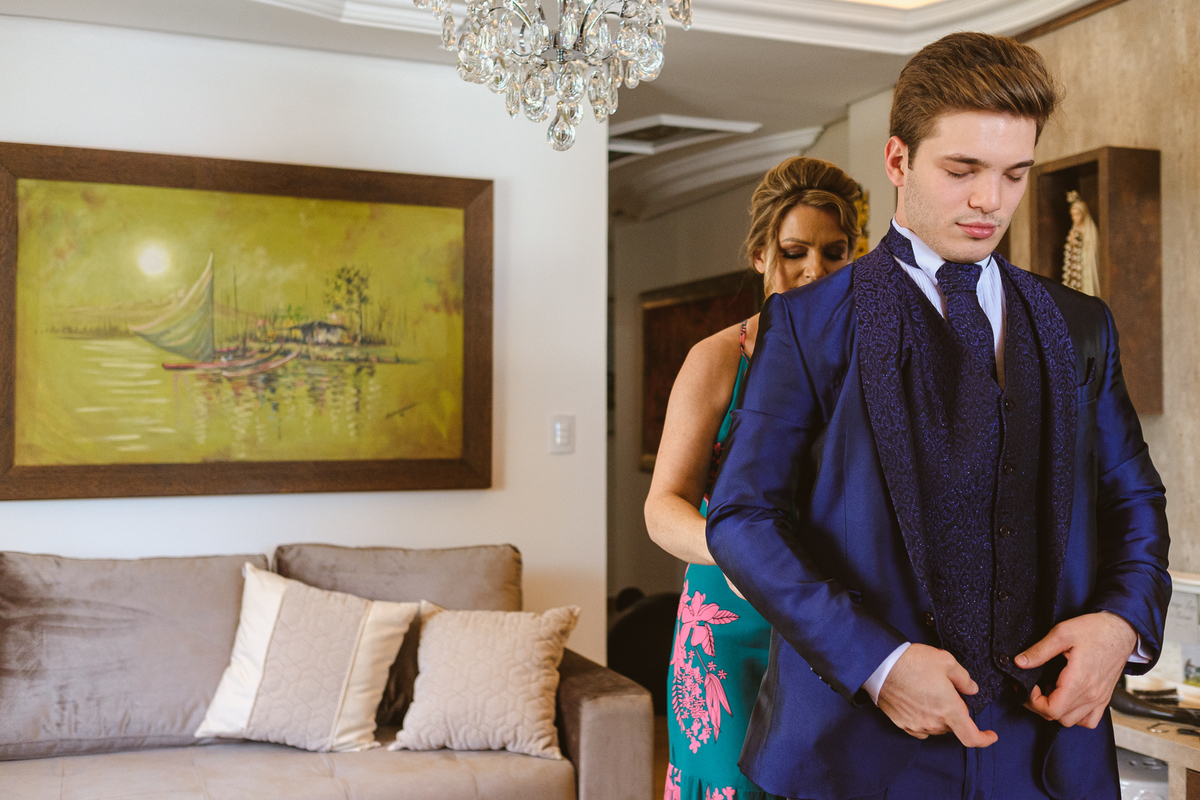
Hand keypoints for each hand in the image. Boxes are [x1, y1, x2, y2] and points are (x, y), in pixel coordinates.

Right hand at [877, 643, 997, 747]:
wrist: (880, 664)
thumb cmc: (913, 662)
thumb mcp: (947, 662)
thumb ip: (964, 679)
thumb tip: (972, 690)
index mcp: (949, 710)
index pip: (972, 737)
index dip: (984, 739)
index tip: (991, 735)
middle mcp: (934, 722)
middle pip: (953, 727)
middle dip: (955, 712)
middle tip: (947, 691)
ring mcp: (916, 725)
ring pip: (937, 727)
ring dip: (939, 716)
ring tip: (929, 692)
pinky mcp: (902, 723)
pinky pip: (920, 728)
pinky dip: (924, 719)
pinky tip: (919, 703)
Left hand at [1016, 611, 1137, 728]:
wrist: (1121, 630)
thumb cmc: (1095, 630)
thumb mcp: (1062, 633)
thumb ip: (1039, 650)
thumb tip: (1019, 662)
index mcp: (1079, 681)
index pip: (1052, 710)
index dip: (1033, 702)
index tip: (1028, 687)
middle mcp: (1091, 695)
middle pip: (1059, 718)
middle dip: (1040, 706)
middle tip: (1033, 688)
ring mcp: (1099, 699)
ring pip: (1073, 721)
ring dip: (1056, 711)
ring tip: (1049, 691)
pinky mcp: (1104, 698)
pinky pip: (1089, 720)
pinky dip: (1076, 716)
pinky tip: (1067, 699)